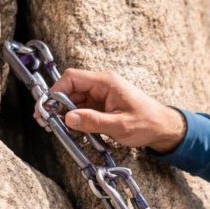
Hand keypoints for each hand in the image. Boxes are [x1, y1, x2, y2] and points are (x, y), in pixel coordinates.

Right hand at [35, 69, 186, 152]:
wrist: (163, 128)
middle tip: (46, 122)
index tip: (47, 108)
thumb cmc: (147, 123)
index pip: (72, 78)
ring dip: (64, 113)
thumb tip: (69, 118)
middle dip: (56, 104)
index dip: (55, 91)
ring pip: (74, 100)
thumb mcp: (119, 125)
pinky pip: (82, 109)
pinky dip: (75, 118)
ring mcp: (101, 95)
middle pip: (70, 89)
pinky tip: (71, 130)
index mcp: (106, 82)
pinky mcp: (102, 106)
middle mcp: (102, 85)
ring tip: (55, 128)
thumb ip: (93, 121)